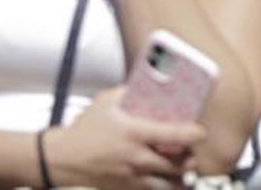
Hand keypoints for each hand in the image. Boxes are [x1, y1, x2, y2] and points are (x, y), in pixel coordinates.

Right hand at [42, 87, 204, 189]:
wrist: (59, 159)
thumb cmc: (84, 129)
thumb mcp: (106, 101)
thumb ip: (130, 92)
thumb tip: (150, 82)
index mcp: (135, 133)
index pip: (175, 135)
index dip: (194, 134)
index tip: (201, 131)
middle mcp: (136, 157)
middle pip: (176, 163)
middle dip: (190, 158)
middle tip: (194, 150)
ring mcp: (130, 177)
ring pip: (167, 184)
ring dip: (180, 177)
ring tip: (186, 168)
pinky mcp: (123, 189)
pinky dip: (163, 188)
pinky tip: (169, 182)